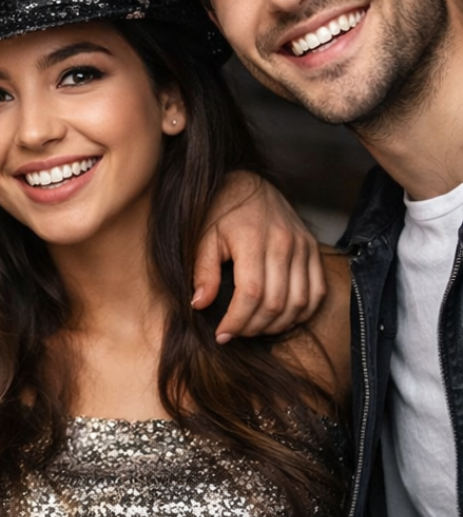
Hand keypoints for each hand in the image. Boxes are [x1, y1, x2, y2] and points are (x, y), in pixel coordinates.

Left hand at [192, 172, 324, 340]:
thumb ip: (203, 271)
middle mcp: (284, 244)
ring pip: (299, 302)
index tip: (222, 334)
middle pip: (276, 303)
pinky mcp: (312, 249)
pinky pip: (317, 292)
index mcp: (253, 240)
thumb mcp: (203, 237)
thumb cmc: (219, 211)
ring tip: (254, 328)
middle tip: (235, 333)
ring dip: (277, 324)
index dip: (236, 321)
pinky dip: (301, 312)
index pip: (250, 294)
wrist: (246, 182)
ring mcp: (302, 246)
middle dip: (254, 327)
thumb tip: (199, 305)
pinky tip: (280, 318)